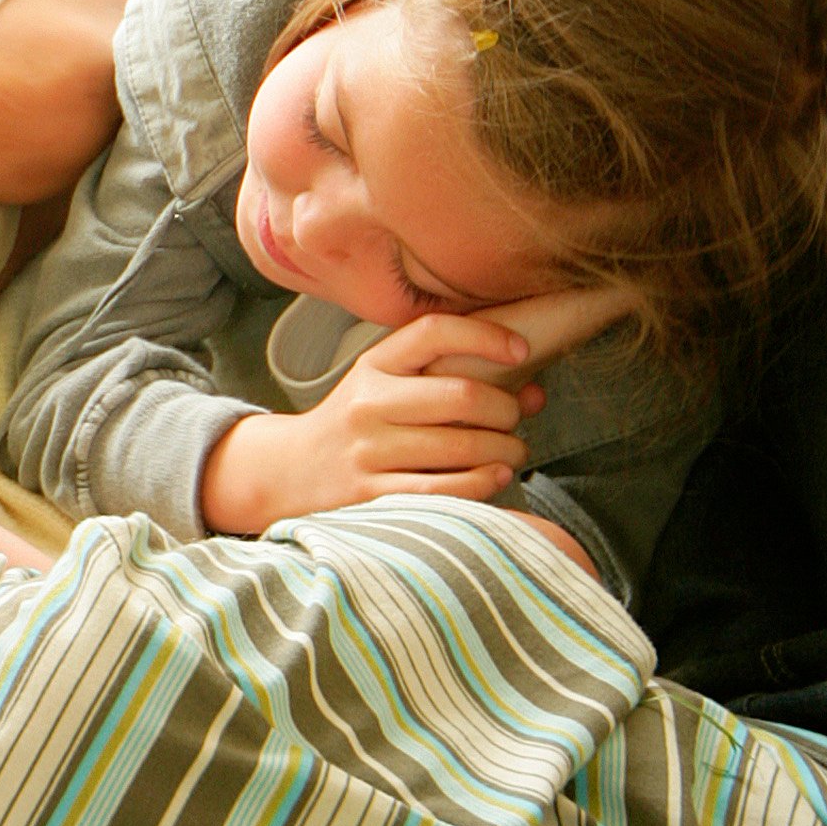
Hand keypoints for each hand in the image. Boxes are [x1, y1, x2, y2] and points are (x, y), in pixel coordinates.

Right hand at [205, 310, 557, 528]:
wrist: (291, 469)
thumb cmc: (356, 422)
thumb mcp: (387, 385)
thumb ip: (453, 380)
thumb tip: (535, 392)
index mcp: (375, 365)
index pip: (434, 331)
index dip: (485, 335)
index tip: (521, 349)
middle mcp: (369, 403)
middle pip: (461, 396)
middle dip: (507, 410)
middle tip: (516, 419)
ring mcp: (367, 450)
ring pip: (459, 447)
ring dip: (504, 450)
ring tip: (512, 452)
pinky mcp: (369, 494)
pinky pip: (441, 491)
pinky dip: (481, 484)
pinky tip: (495, 477)